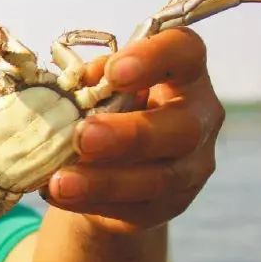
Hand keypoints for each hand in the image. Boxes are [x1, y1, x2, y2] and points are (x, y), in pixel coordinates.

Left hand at [41, 27, 224, 233]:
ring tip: (61, 181)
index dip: (155, 58)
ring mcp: (191, 167)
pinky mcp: (170, 205)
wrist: (112, 166)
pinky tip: (61, 195)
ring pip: (158, 178)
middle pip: (181, 128)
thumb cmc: (108, 109)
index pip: (186, 53)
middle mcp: (199, 119)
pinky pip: (136, 208)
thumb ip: (93, 83)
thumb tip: (74, 88)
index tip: (115, 71)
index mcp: (185, 75)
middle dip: (130, 135)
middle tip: (83, 136)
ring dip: (104, 181)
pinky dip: (93, 202)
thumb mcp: (101, 88)